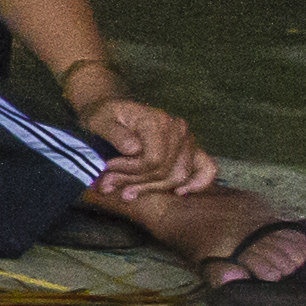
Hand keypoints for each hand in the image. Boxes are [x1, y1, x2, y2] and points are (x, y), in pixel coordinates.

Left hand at [77, 89, 212, 204]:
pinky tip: (178, 193)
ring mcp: (188, 140)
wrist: (114, 112)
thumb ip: (114, 133)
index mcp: (157, 120)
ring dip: (151, 188)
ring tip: (125, 192)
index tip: (107, 169)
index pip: (153, 160)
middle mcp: (178, 129)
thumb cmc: (105, 116)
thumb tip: (133, 149)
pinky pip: (206, 169)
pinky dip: (196, 184)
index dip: (130, 172)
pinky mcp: (192, 150)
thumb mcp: (98, 120)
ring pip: (178, 177)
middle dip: (135, 182)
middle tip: (107, 184)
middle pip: (164, 172)